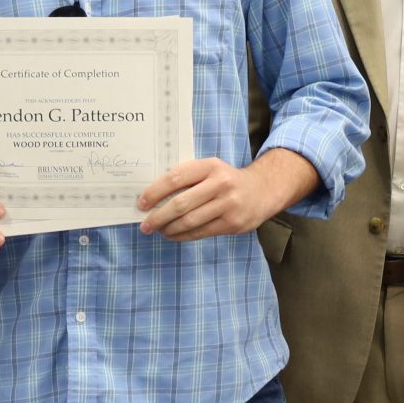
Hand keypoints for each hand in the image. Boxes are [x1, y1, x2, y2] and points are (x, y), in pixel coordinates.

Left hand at [137, 154, 299, 240]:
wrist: (262, 190)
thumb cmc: (226, 180)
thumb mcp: (210, 169)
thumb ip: (187, 177)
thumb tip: (153, 197)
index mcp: (210, 166)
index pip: (175, 178)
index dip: (155, 192)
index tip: (141, 204)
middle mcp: (220, 184)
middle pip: (181, 204)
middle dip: (158, 217)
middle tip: (145, 225)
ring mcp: (228, 204)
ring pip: (190, 221)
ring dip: (169, 229)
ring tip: (158, 231)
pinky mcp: (233, 223)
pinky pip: (201, 232)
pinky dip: (183, 236)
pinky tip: (173, 235)